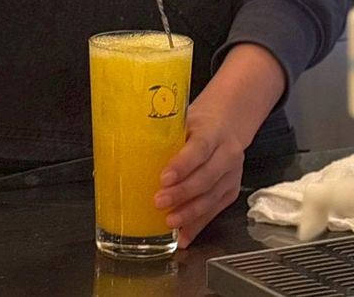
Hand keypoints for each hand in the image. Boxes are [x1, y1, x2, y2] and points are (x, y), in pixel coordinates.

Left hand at [153, 43, 286, 247]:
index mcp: (212, 131)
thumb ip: (163, 133)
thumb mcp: (184, 119)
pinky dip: (198, 225)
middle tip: (158, 202)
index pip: (199, 148)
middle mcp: (227, 152)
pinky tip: (183, 235)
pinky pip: (215, 210)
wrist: (228, 122)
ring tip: (169, 222)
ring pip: (212, 197)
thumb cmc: (199, 122)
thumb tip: (122, 148)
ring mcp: (232, 174)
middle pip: (206, 177)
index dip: (182, 165)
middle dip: (182, 193)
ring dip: (189, 213)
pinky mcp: (231, 190)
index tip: (164, 178)